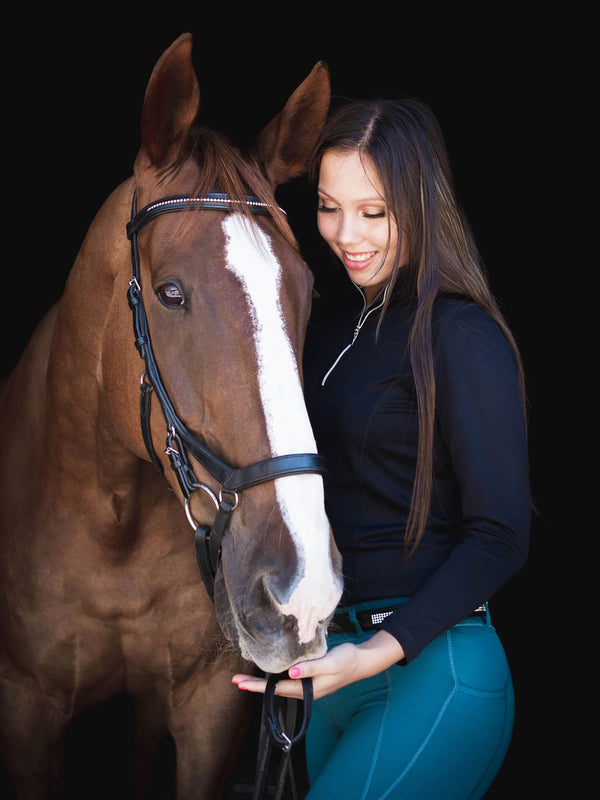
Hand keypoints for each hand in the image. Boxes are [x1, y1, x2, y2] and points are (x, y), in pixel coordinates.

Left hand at [232, 630, 404, 699]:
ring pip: (280, 685)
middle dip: (255, 686)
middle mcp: (306, 690)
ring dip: (263, 682)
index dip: (258, 687)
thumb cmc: (347, 661)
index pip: (277, 689)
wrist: (362, 661)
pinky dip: (275, 676)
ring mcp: (308, 685)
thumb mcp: (329, 663)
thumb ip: (310, 669)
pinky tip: (270, 670)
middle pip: (275, 690)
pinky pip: (288, 680)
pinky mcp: (310, 677)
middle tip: (236, 682)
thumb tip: (290, 674)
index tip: (241, 684)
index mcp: (309, 689)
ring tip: (246, 678)